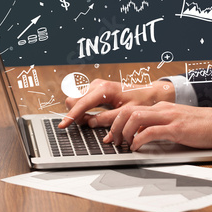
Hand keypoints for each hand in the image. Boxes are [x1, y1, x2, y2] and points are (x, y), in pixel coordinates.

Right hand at [58, 79, 174, 128]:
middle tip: (90, 124)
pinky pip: (81, 99)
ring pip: (75, 99)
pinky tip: (93, 116)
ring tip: (94, 120)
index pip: (81, 104)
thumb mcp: (127, 113)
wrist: (149, 92)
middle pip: (73, 100)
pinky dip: (83, 109)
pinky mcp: (96, 88)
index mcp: (104, 89)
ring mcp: (95, 85)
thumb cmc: (142, 101)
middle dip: (76, 115)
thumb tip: (92, 124)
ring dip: (79, 112)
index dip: (71, 117)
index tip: (62, 126)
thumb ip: (109, 119)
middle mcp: (97, 85)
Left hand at [104, 101, 211, 150]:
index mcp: (162, 107)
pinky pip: (151, 131)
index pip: (131, 107)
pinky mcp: (176, 128)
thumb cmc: (203, 126)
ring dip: (124, 132)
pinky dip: (139, 140)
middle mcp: (163, 109)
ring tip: (123, 144)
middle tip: (110, 139)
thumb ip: (161, 125)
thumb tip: (143, 135)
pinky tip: (136, 147)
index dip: (114, 119)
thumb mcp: (178, 122)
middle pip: (128, 110)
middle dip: (113, 124)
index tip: (105, 130)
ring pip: (136, 117)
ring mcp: (169, 117)